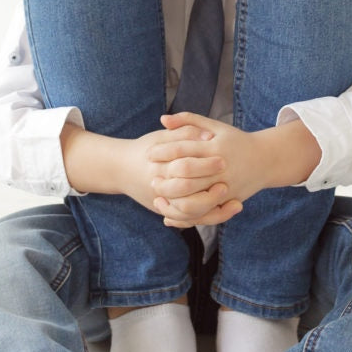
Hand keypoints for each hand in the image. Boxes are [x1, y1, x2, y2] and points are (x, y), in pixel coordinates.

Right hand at [60, 122, 224, 214]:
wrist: (120, 169)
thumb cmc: (145, 149)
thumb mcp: (161, 137)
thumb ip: (184, 132)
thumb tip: (209, 135)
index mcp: (160, 165)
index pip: (185, 166)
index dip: (206, 164)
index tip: (224, 158)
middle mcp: (159, 186)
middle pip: (187, 192)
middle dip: (210, 189)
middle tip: (228, 183)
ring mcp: (162, 201)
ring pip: (189, 212)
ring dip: (211, 207)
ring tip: (231, 199)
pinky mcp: (165, 210)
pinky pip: (188, 219)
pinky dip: (205, 216)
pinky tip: (223, 209)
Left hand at [145, 112, 270, 227]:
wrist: (266, 160)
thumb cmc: (236, 141)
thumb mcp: (215, 126)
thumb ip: (188, 120)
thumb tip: (162, 119)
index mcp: (215, 147)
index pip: (183, 150)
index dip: (162, 152)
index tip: (149, 154)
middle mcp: (220, 169)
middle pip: (186, 177)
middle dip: (165, 178)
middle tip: (152, 178)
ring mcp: (225, 188)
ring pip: (194, 200)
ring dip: (173, 201)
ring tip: (159, 197)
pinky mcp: (227, 203)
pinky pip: (203, 214)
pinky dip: (185, 217)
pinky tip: (170, 213)